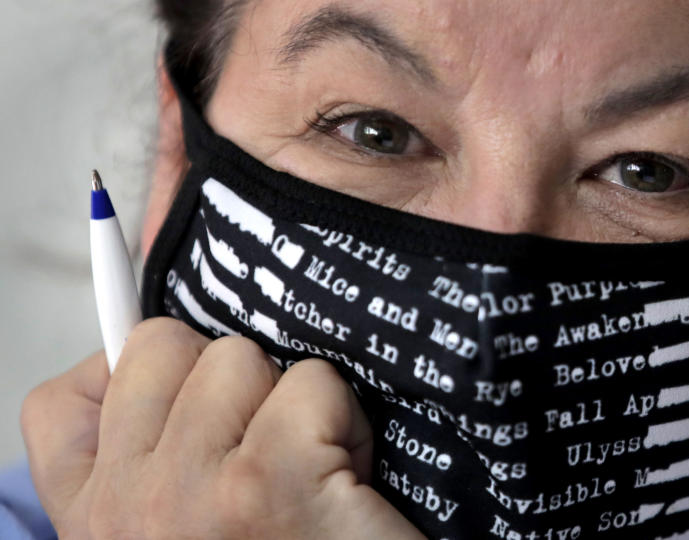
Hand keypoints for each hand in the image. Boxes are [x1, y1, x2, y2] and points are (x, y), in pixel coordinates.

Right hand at [21, 317, 424, 538]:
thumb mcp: (186, 529)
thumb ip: (156, 460)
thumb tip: (177, 365)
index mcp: (98, 520)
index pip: (61, 404)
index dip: (125, 374)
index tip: (181, 395)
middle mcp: (127, 507)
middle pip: (162, 349)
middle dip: (229, 382)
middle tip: (266, 448)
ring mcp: (192, 493)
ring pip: (240, 358)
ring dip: (293, 401)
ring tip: (310, 469)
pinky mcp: (270, 483)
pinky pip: (312, 383)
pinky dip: (346, 420)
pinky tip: (344, 479)